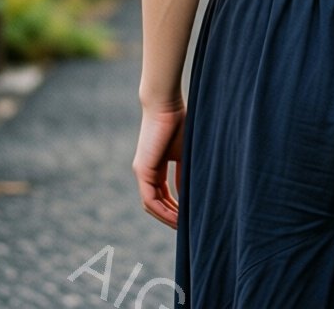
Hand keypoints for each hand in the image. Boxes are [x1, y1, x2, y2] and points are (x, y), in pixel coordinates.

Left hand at [132, 104, 184, 228]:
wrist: (165, 105)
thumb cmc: (179, 122)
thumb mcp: (186, 154)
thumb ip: (186, 174)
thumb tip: (191, 195)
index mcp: (156, 167)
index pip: (164, 194)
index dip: (177, 208)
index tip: (191, 217)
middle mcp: (146, 171)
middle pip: (157, 203)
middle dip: (172, 216)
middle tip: (188, 228)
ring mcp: (142, 171)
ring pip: (152, 205)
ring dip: (167, 217)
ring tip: (184, 227)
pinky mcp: (142, 170)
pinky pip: (150, 199)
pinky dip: (163, 211)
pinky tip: (177, 218)